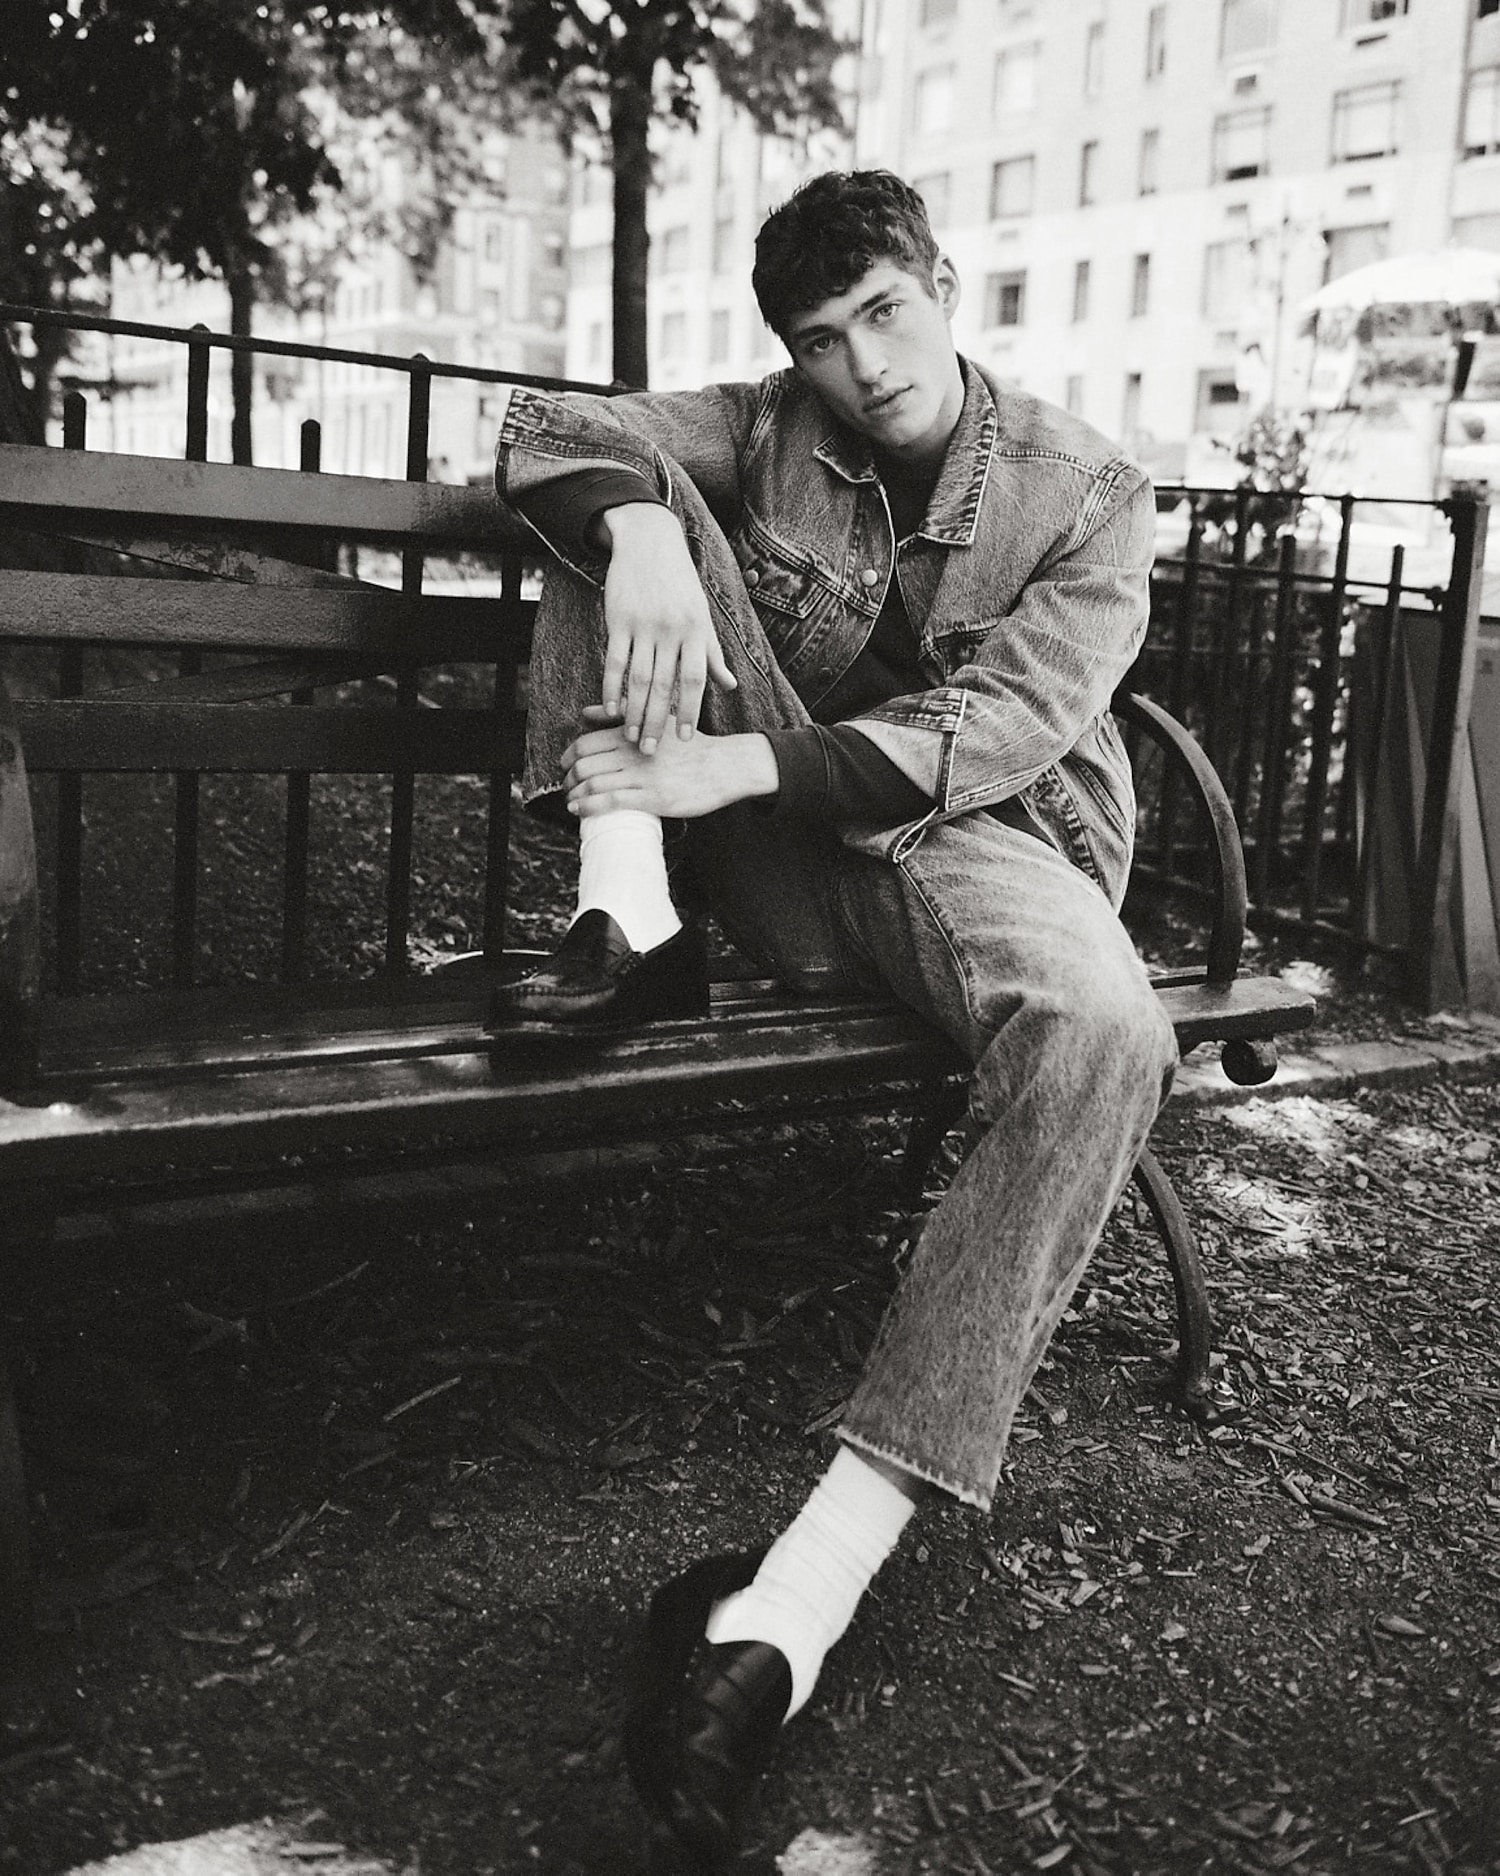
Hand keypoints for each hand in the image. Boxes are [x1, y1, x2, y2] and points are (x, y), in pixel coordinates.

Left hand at [562, 708, 776, 820]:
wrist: (725, 766)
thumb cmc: (691, 746)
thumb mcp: (658, 721)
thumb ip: (622, 714)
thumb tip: (585, 711)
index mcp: (634, 733)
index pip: (586, 743)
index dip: (568, 756)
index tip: (564, 766)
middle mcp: (635, 752)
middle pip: (585, 765)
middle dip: (568, 778)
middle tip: (566, 786)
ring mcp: (643, 776)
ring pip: (594, 784)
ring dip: (574, 794)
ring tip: (570, 800)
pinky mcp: (652, 797)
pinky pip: (611, 802)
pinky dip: (587, 806)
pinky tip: (578, 810)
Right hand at [599, 504, 736, 753]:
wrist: (651, 543)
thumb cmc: (681, 585)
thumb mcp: (702, 616)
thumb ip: (713, 653)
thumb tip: (730, 686)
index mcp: (697, 631)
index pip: (696, 680)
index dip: (689, 711)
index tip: (683, 738)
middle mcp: (672, 630)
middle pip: (666, 685)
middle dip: (658, 722)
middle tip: (651, 751)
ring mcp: (644, 625)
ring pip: (640, 678)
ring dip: (635, 711)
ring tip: (631, 736)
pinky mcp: (619, 620)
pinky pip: (615, 660)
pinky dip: (611, 687)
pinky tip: (611, 709)